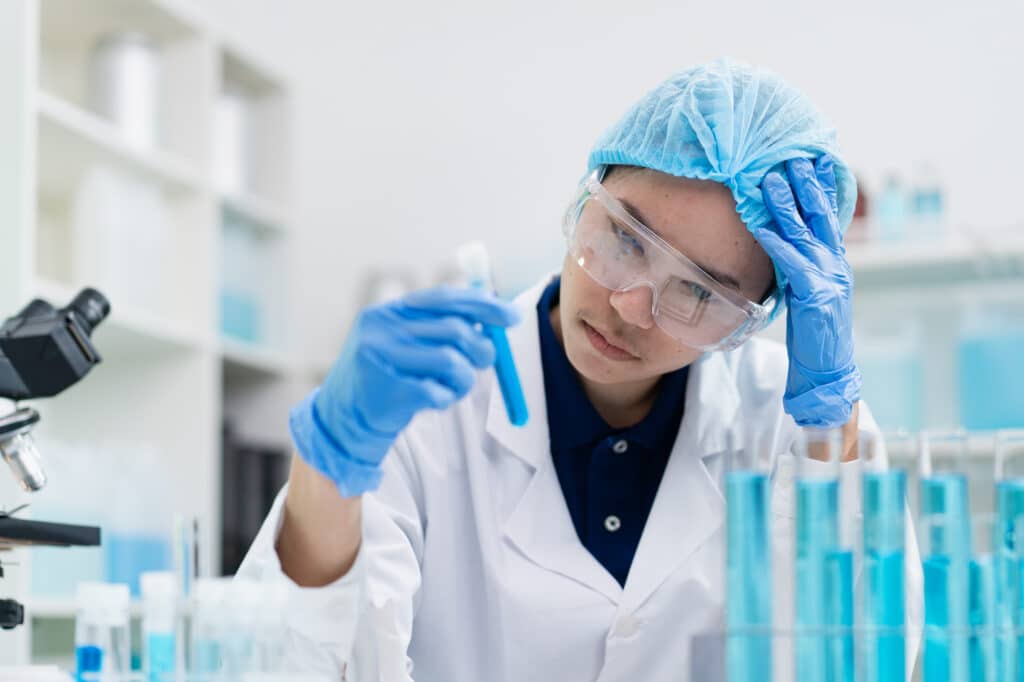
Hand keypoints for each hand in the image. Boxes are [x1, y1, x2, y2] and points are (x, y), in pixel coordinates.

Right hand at [289, 286, 520, 496]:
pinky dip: (445, 398)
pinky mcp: (388, 391)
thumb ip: (441, 326)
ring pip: (452, 362)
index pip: (444, 298)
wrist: (342, 419)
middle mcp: (381, 329)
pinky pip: (439, 392)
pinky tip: (432, 400)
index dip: (483, 305)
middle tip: (489, 361)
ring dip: (465, 378)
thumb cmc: (387, 377)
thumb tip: (495, 317)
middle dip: (482, 347)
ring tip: (454, 386)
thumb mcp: (405, 342)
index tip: (512, 316)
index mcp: (388, 311)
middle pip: (454, 330)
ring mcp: (382, 360)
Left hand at [754, 155, 861, 427]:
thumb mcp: (808, 292)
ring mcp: (829, 279)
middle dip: (805, 184)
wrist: (829, 372)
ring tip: (770, 179)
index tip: (811, 160)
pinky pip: (793, 262)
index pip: (826, 218)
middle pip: (819, 216)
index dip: (819, 188)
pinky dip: (777, 241)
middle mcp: (835, 265)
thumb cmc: (814, 334)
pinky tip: (763, 224)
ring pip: (805, 233)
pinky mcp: (816, 296)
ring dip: (787, 205)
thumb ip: (800, 266)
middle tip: (790, 155)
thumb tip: (781, 242)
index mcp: (834, 263)